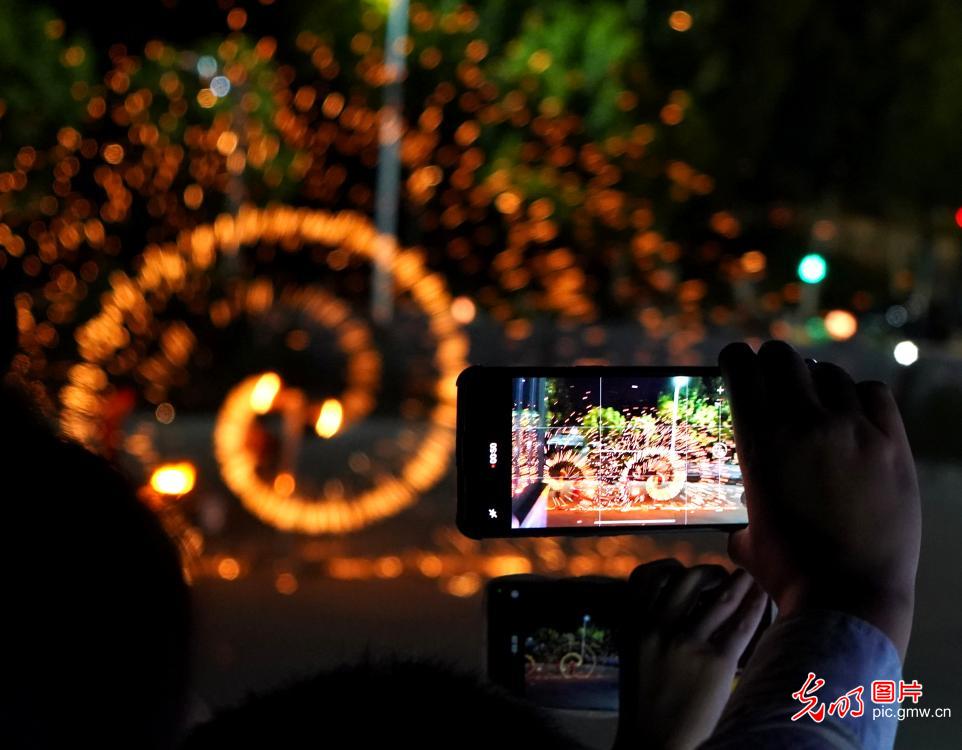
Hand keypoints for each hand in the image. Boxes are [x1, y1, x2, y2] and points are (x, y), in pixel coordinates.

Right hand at [615, 560, 767, 749]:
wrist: (653, 743)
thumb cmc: (645, 701)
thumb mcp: (633, 653)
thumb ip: (645, 625)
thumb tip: (674, 601)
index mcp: (632, 624)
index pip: (647, 576)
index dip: (669, 568)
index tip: (682, 571)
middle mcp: (656, 628)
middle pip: (687, 579)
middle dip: (708, 573)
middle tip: (720, 579)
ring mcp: (687, 644)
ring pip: (720, 598)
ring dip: (739, 584)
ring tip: (748, 580)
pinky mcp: (715, 663)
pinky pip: (740, 625)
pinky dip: (754, 607)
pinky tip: (761, 598)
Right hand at [719, 340, 920, 657]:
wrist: (847, 597)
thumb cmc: (788, 571)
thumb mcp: (747, 537)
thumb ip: (741, 516)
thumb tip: (739, 528)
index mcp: (760, 438)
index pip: (741, 366)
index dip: (735, 359)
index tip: (736, 364)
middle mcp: (804, 422)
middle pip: (783, 357)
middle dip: (772, 364)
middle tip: (773, 380)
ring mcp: (853, 430)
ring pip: (829, 373)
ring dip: (815, 382)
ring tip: (816, 401)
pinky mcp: (893, 445)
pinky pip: (874, 394)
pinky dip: (858, 396)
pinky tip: (854, 414)